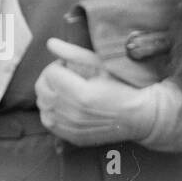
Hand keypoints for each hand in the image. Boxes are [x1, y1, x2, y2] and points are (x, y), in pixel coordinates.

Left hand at [36, 38, 181, 150]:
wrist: (139, 117)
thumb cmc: (122, 86)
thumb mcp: (101, 65)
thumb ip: (73, 53)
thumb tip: (50, 43)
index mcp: (82, 94)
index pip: (51, 73)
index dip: (58, 65)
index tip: (68, 65)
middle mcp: (74, 114)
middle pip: (42, 89)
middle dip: (49, 77)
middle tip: (63, 74)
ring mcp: (72, 128)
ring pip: (43, 106)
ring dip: (48, 93)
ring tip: (64, 88)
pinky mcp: (73, 137)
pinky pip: (48, 122)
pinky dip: (50, 111)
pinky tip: (62, 104)